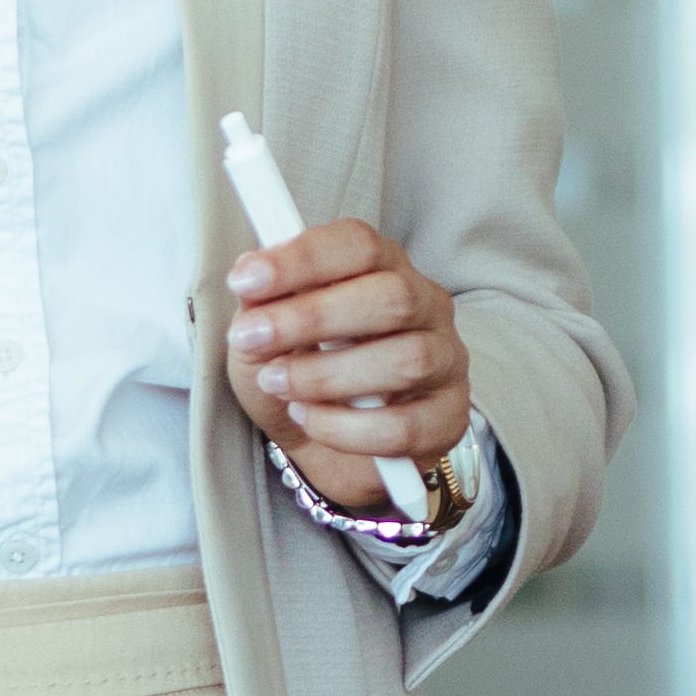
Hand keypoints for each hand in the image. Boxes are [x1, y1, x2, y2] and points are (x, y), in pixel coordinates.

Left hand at [226, 219, 469, 486]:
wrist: (324, 450)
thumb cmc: (300, 374)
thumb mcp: (265, 336)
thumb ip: (260, 305)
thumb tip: (249, 276)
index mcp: (385, 268)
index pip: (360, 245)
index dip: (303, 258)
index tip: (246, 279)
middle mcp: (426, 306)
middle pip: (392, 296)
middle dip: (312, 317)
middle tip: (252, 337)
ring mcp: (446, 362)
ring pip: (407, 360)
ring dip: (327, 375)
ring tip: (278, 384)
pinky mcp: (449, 418)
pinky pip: (405, 426)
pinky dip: (346, 428)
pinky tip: (310, 420)